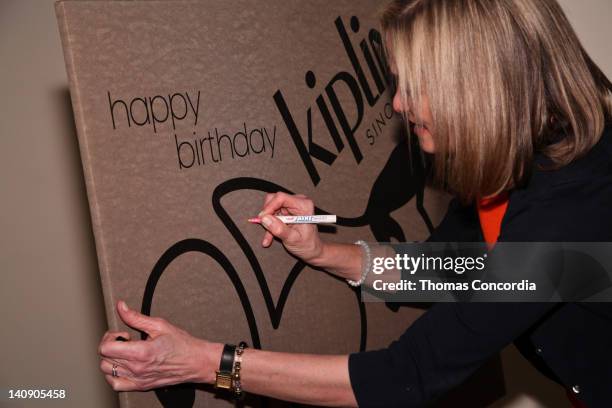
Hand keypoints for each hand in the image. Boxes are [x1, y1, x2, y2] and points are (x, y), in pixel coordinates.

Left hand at [98, 301, 217, 390]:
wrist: (195, 361)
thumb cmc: (181, 343)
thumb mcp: (159, 325)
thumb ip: (135, 317)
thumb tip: (121, 307)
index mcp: (141, 352)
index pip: (106, 348)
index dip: (109, 337)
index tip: (122, 334)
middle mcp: (137, 368)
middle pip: (105, 359)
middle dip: (110, 345)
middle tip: (125, 340)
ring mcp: (138, 379)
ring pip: (107, 371)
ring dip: (110, 359)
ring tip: (124, 352)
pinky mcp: (141, 386)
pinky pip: (116, 385)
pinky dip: (112, 375)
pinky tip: (121, 366)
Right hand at [258, 192, 325, 264]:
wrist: (311, 250)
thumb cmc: (307, 245)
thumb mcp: (292, 239)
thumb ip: (279, 229)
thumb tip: (265, 219)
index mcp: (303, 205)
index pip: (281, 198)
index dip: (269, 207)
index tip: (262, 219)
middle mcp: (298, 202)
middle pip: (274, 200)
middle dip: (267, 215)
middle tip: (266, 227)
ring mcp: (292, 206)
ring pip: (271, 208)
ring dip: (268, 223)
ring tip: (270, 237)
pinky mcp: (287, 212)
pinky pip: (272, 215)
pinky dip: (270, 226)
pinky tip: (269, 238)